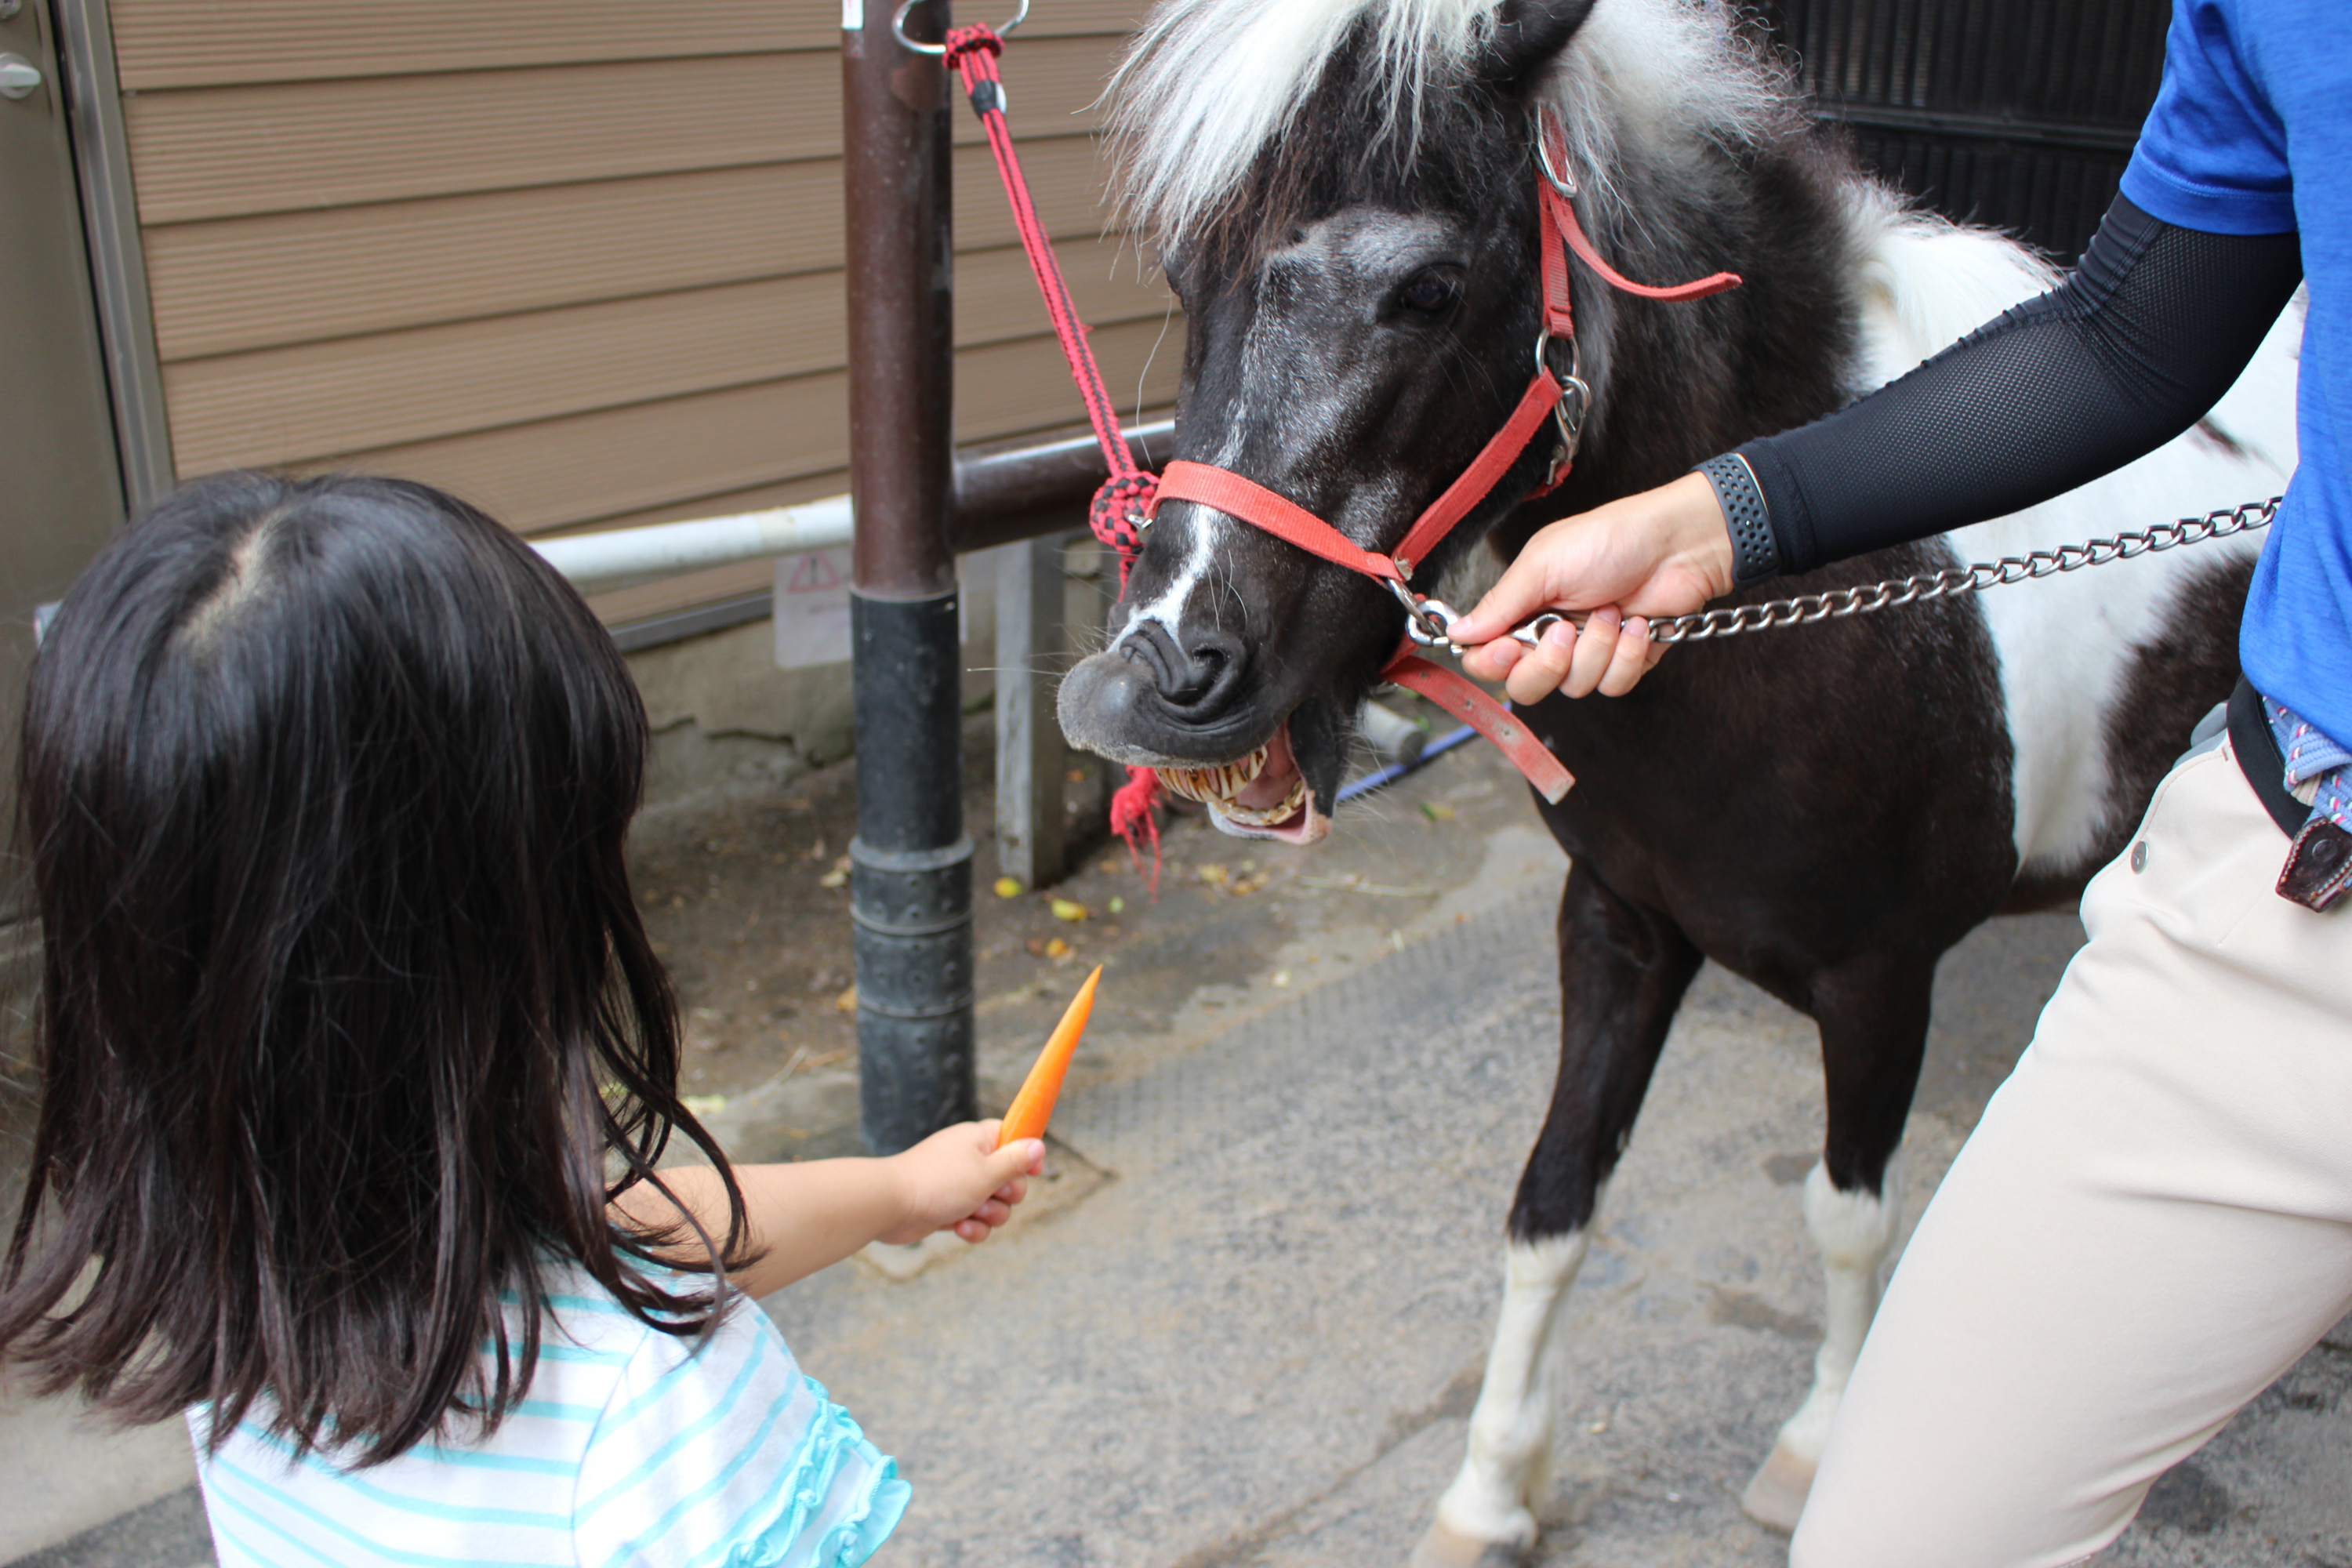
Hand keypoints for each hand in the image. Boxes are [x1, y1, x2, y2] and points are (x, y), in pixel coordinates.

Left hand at [881, 1120, 1044, 1244]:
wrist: (890, 1205)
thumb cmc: (938, 1183)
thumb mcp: (987, 1172)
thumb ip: (1015, 1161)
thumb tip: (1038, 1145)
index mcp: (978, 1139)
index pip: (1013, 1136)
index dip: (1026, 1153)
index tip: (1034, 1170)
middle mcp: (969, 1159)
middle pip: (1009, 1176)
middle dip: (1008, 1194)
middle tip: (995, 1194)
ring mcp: (958, 1184)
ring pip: (994, 1203)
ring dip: (990, 1215)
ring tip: (972, 1214)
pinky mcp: (948, 1207)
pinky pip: (974, 1219)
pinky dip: (972, 1227)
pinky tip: (959, 1229)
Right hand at [1447, 471, 1735, 702]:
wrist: (1678, 544)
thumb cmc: (1611, 539)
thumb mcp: (1543, 564)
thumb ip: (1500, 604)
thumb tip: (1458, 633)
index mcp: (1523, 608)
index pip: (1486, 658)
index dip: (1492, 663)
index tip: (1508, 648)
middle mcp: (1550, 635)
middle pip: (1526, 687)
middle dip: (1548, 665)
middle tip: (1564, 630)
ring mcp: (1588, 652)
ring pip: (1574, 687)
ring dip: (1597, 648)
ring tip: (1612, 610)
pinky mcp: (1624, 662)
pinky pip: (1613, 686)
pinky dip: (1628, 655)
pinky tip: (1638, 624)